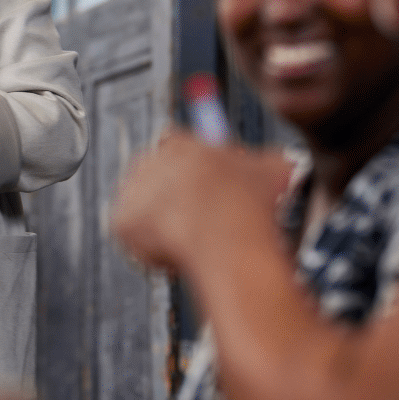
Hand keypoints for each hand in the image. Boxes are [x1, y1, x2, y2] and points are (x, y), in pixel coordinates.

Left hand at [112, 128, 292, 272]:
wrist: (227, 235)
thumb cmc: (250, 203)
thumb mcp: (275, 170)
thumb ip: (266, 163)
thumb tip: (277, 168)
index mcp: (182, 145)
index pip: (178, 150)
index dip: (195, 176)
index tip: (206, 193)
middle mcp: (150, 162)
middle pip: (158, 180)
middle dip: (176, 200)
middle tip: (200, 222)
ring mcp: (132, 191)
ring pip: (145, 209)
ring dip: (164, 224)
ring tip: (193, 240)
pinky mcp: (121, 221)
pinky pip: (134, 237)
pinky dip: (151, 249)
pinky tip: (176, 253)